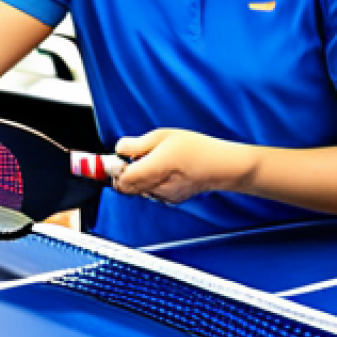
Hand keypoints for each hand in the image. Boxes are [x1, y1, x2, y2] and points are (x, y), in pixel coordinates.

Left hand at [114, 129, 254, 205]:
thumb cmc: (195, 148)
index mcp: (156, 168)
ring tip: (150, 162)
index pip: (124, 179)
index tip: (117, 159)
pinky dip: (149, 183)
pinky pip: (150, 192)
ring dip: (136, 178)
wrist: (221, 166)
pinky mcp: (171, 200)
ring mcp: (165, 197)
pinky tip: (161, 171)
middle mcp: (159, 187)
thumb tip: (118, 150)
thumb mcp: (162, 136)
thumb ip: (136, 145)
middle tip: (130, 158)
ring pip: (138, 190)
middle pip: (126, 188)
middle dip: (122, 174)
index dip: (115, 170)